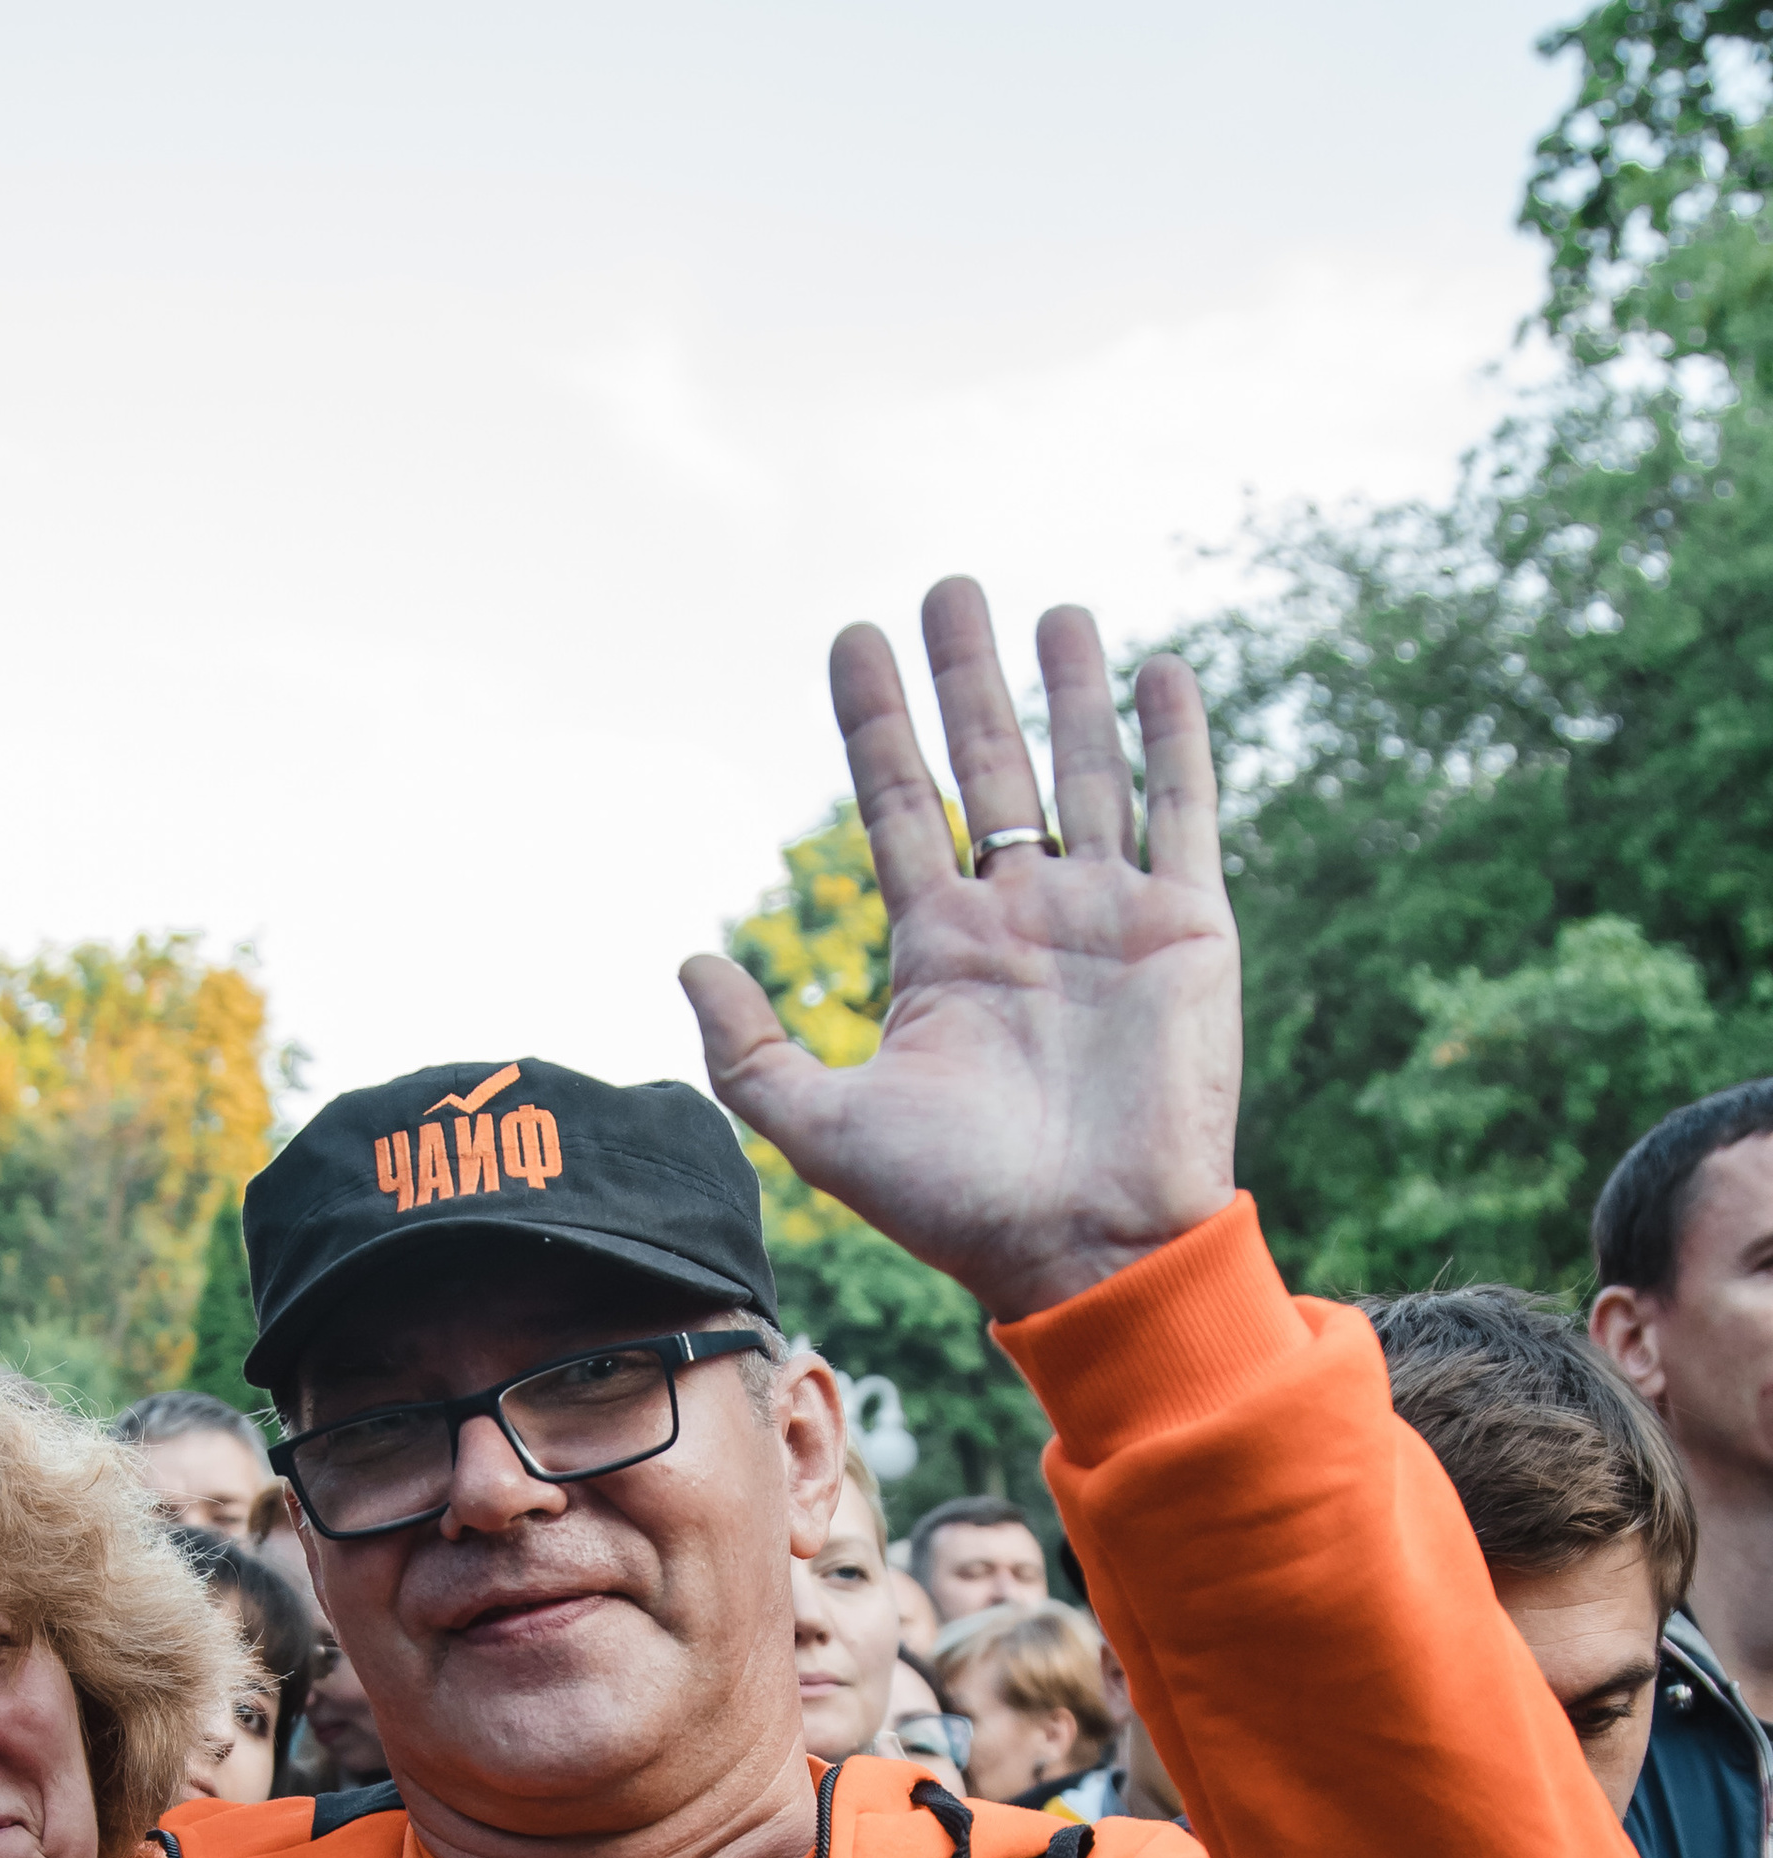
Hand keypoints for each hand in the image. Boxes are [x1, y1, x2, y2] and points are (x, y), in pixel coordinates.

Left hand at [680, 583, 1239, 1320]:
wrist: (1088, 1251)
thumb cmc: (960, 1206)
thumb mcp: (826, 1129)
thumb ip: (751, 1050)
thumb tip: (688, 960)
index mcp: (941, 950)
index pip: (900, 804)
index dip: (876, 722)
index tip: (852, 638)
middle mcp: (1022, 919)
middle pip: (987, 766)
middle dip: (965, 678)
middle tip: (946, 589)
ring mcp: (1107, 917)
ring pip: (1085, 771)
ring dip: (1069, 688)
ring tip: (1053, 608)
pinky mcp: (1187, 928)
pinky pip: (1184, 812)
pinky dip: (1175, 741)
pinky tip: (1157, 669)